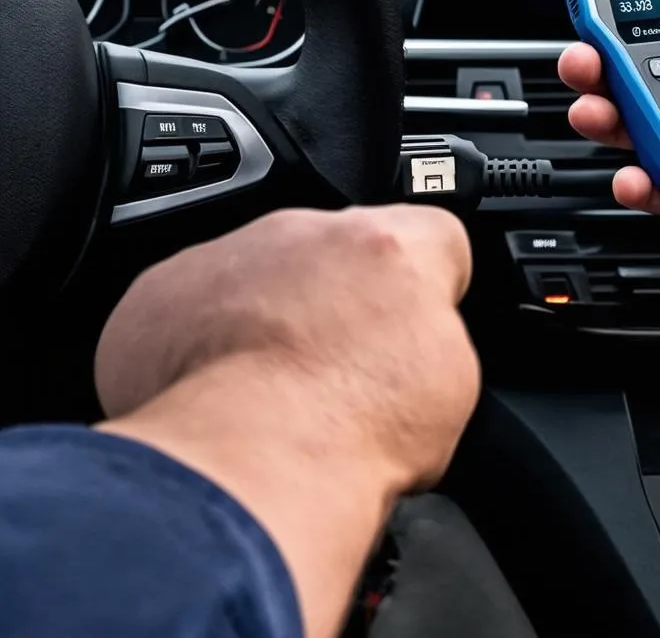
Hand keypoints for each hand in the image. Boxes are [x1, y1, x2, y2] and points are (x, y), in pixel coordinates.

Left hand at [96, 205, 479, 637]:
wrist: (244, 471)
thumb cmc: (346, 433)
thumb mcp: (452, 384)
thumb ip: (435, 331)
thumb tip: (412, 341)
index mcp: (388, 244)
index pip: (432, 236)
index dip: (429, 286)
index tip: (415, 327)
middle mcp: (307, 230)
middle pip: (340, 251)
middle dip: (343, 301)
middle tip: (343, 375)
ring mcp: (230, 254)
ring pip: (265, 271)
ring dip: (274, 318)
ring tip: (276, 397)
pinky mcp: (164, 290)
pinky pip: (195, 301)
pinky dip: (206, 341)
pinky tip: (220, 398)